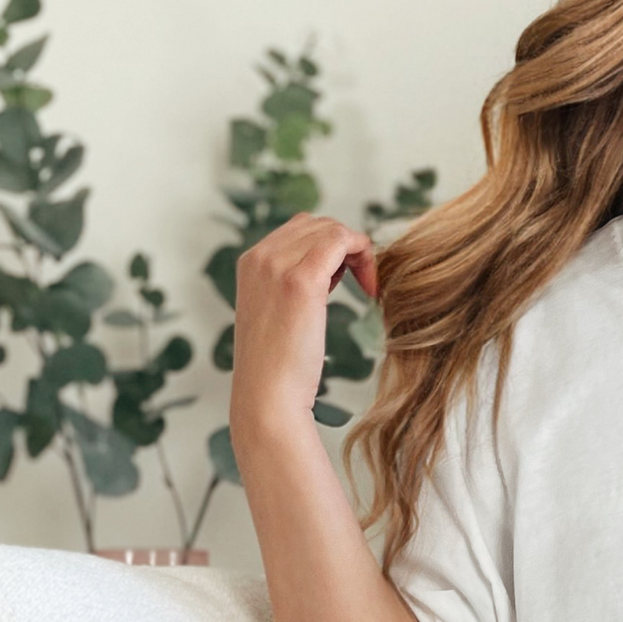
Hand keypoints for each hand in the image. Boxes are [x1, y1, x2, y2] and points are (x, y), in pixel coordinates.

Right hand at [231, 214, 377, 445]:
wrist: (268, 397)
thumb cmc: (279, 368)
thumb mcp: (280, 315)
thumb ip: (294, 286)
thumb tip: (330, 271)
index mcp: (251, 263)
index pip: (299, 230)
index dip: (331, 248)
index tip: (348, 281)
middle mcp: (260, 256)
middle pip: (317, 224)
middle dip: (346, 247)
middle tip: (362, 284)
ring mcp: (277, 265)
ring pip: (331, 229)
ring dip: (357, 253)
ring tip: (365, 287)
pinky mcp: (301, 280)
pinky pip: (340, 241)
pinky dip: (364, 256)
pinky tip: (371, 289)